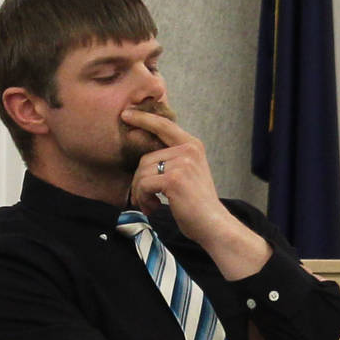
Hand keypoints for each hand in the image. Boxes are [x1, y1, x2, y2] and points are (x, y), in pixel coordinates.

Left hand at [123, 107, 268, 279]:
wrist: (213, 224)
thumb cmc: (197, 204)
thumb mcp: (189, 172)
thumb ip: (172, 158)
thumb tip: (143, 155)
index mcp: (193, 145)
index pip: (163, 125)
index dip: (143, 118)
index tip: (126, 114)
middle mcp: (189, 150)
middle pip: (146, 158)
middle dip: (139, 181)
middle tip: (145, 199)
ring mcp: (182, 163)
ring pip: (143, 172)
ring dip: (140, 192)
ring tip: (151, 205)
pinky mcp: (174, 179)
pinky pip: (144, 185)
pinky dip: (143, 199)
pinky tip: (154, 207)